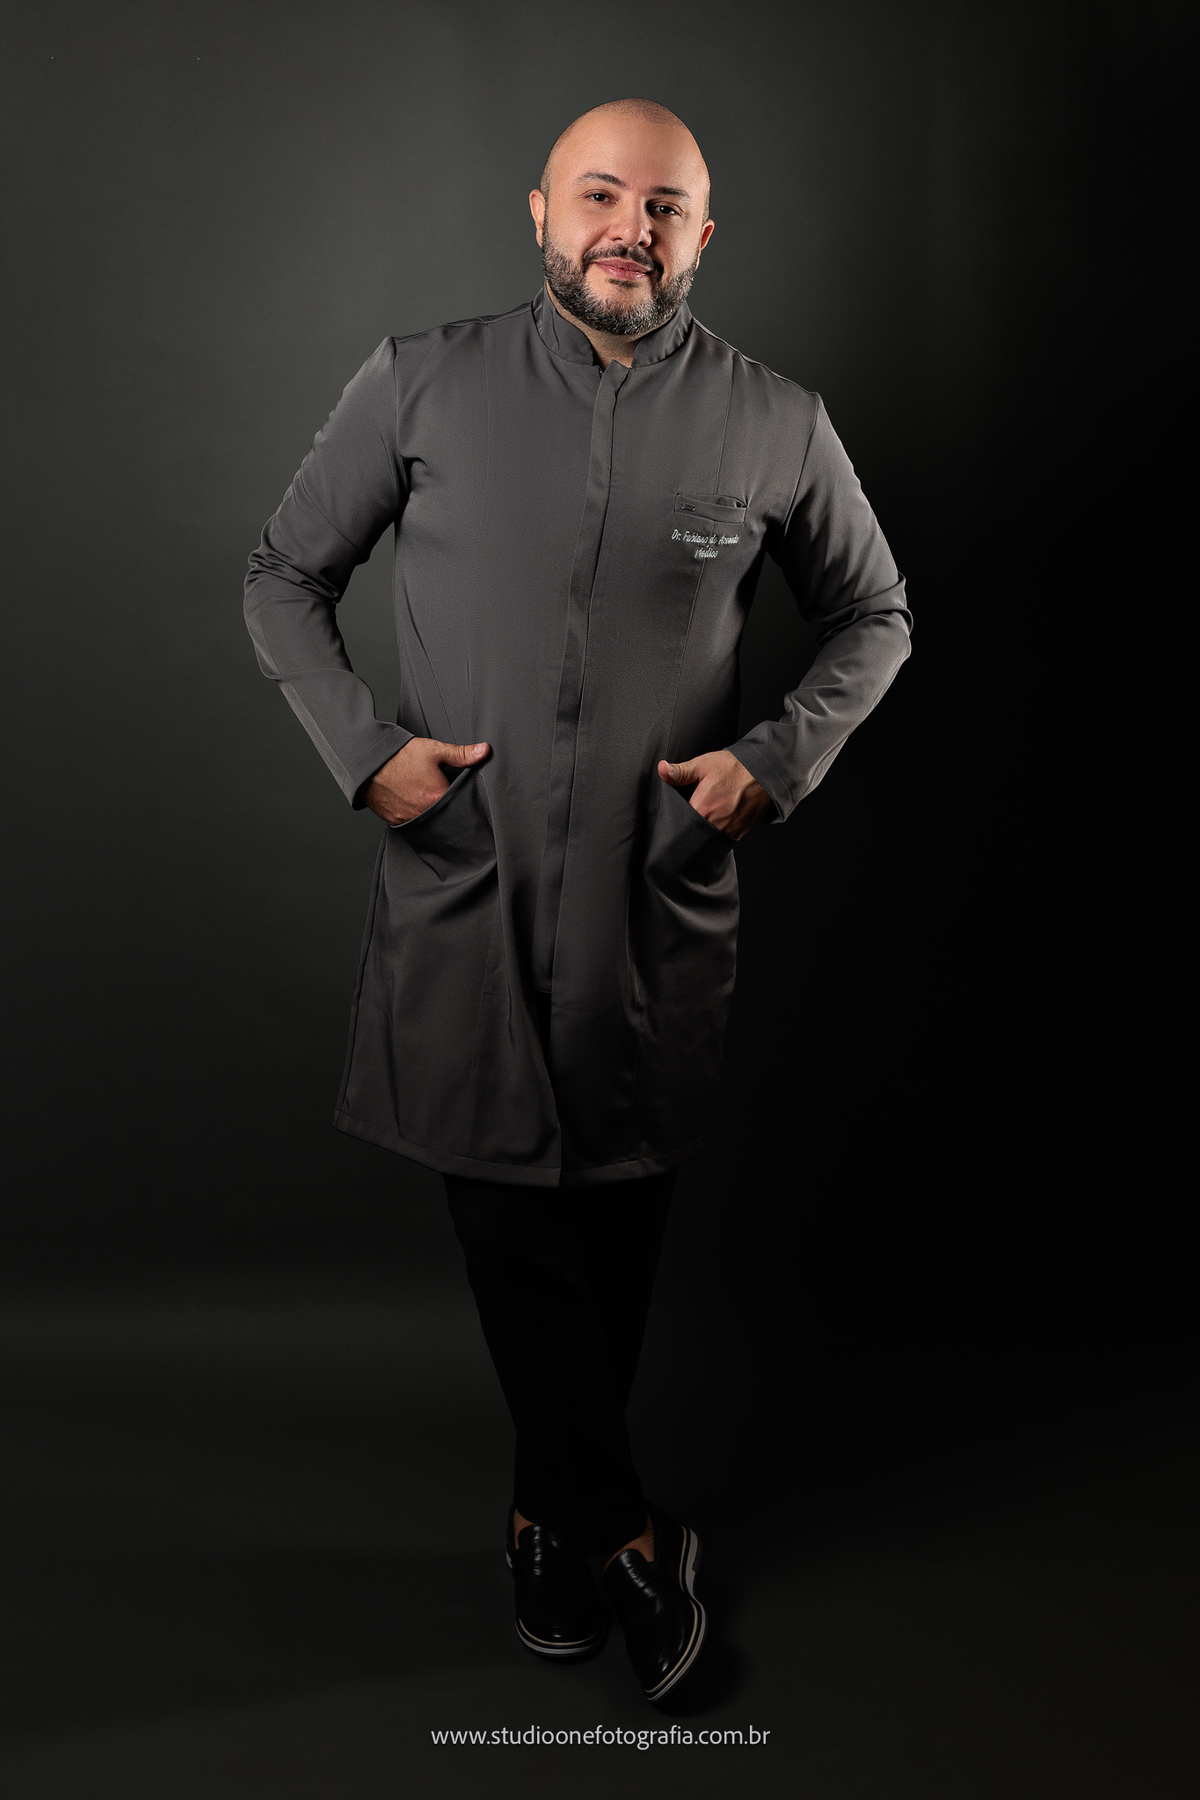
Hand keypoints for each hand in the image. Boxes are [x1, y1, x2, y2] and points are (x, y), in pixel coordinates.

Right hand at [362, 737, 489, 825]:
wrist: (367, 761)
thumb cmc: (399, 755)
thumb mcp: (434, 750)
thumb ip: (461, 754)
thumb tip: (484, 751)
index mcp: (437, 797)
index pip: (460, 805)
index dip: (462, 799)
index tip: (461, 795)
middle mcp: (424, 813)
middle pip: (444, 816)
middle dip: (447, 808)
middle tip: (443, 796)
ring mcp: (409, 819)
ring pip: (428, 821)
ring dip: (431, 814)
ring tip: (427, 799)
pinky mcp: (395, 822)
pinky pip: (412, 824)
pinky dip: (416, 816)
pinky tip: (414, 804)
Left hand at [657, 749, 771, 839]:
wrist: (765, 773)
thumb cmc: (735, 768)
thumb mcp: (704, 764)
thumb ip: (681, 772)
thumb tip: (661, 769)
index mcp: (701, 808)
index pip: (679, 822)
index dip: (674, 819)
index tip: (673, 815)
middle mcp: (714, 824)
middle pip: (692, 833)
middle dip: (687, 827)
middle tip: (689, 815)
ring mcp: (727, 830)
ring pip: (706, 838)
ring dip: (702, 832)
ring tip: (703, 818)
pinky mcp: (738, 833)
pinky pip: (721, 839)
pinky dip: (716, 833)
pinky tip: (715, 822)